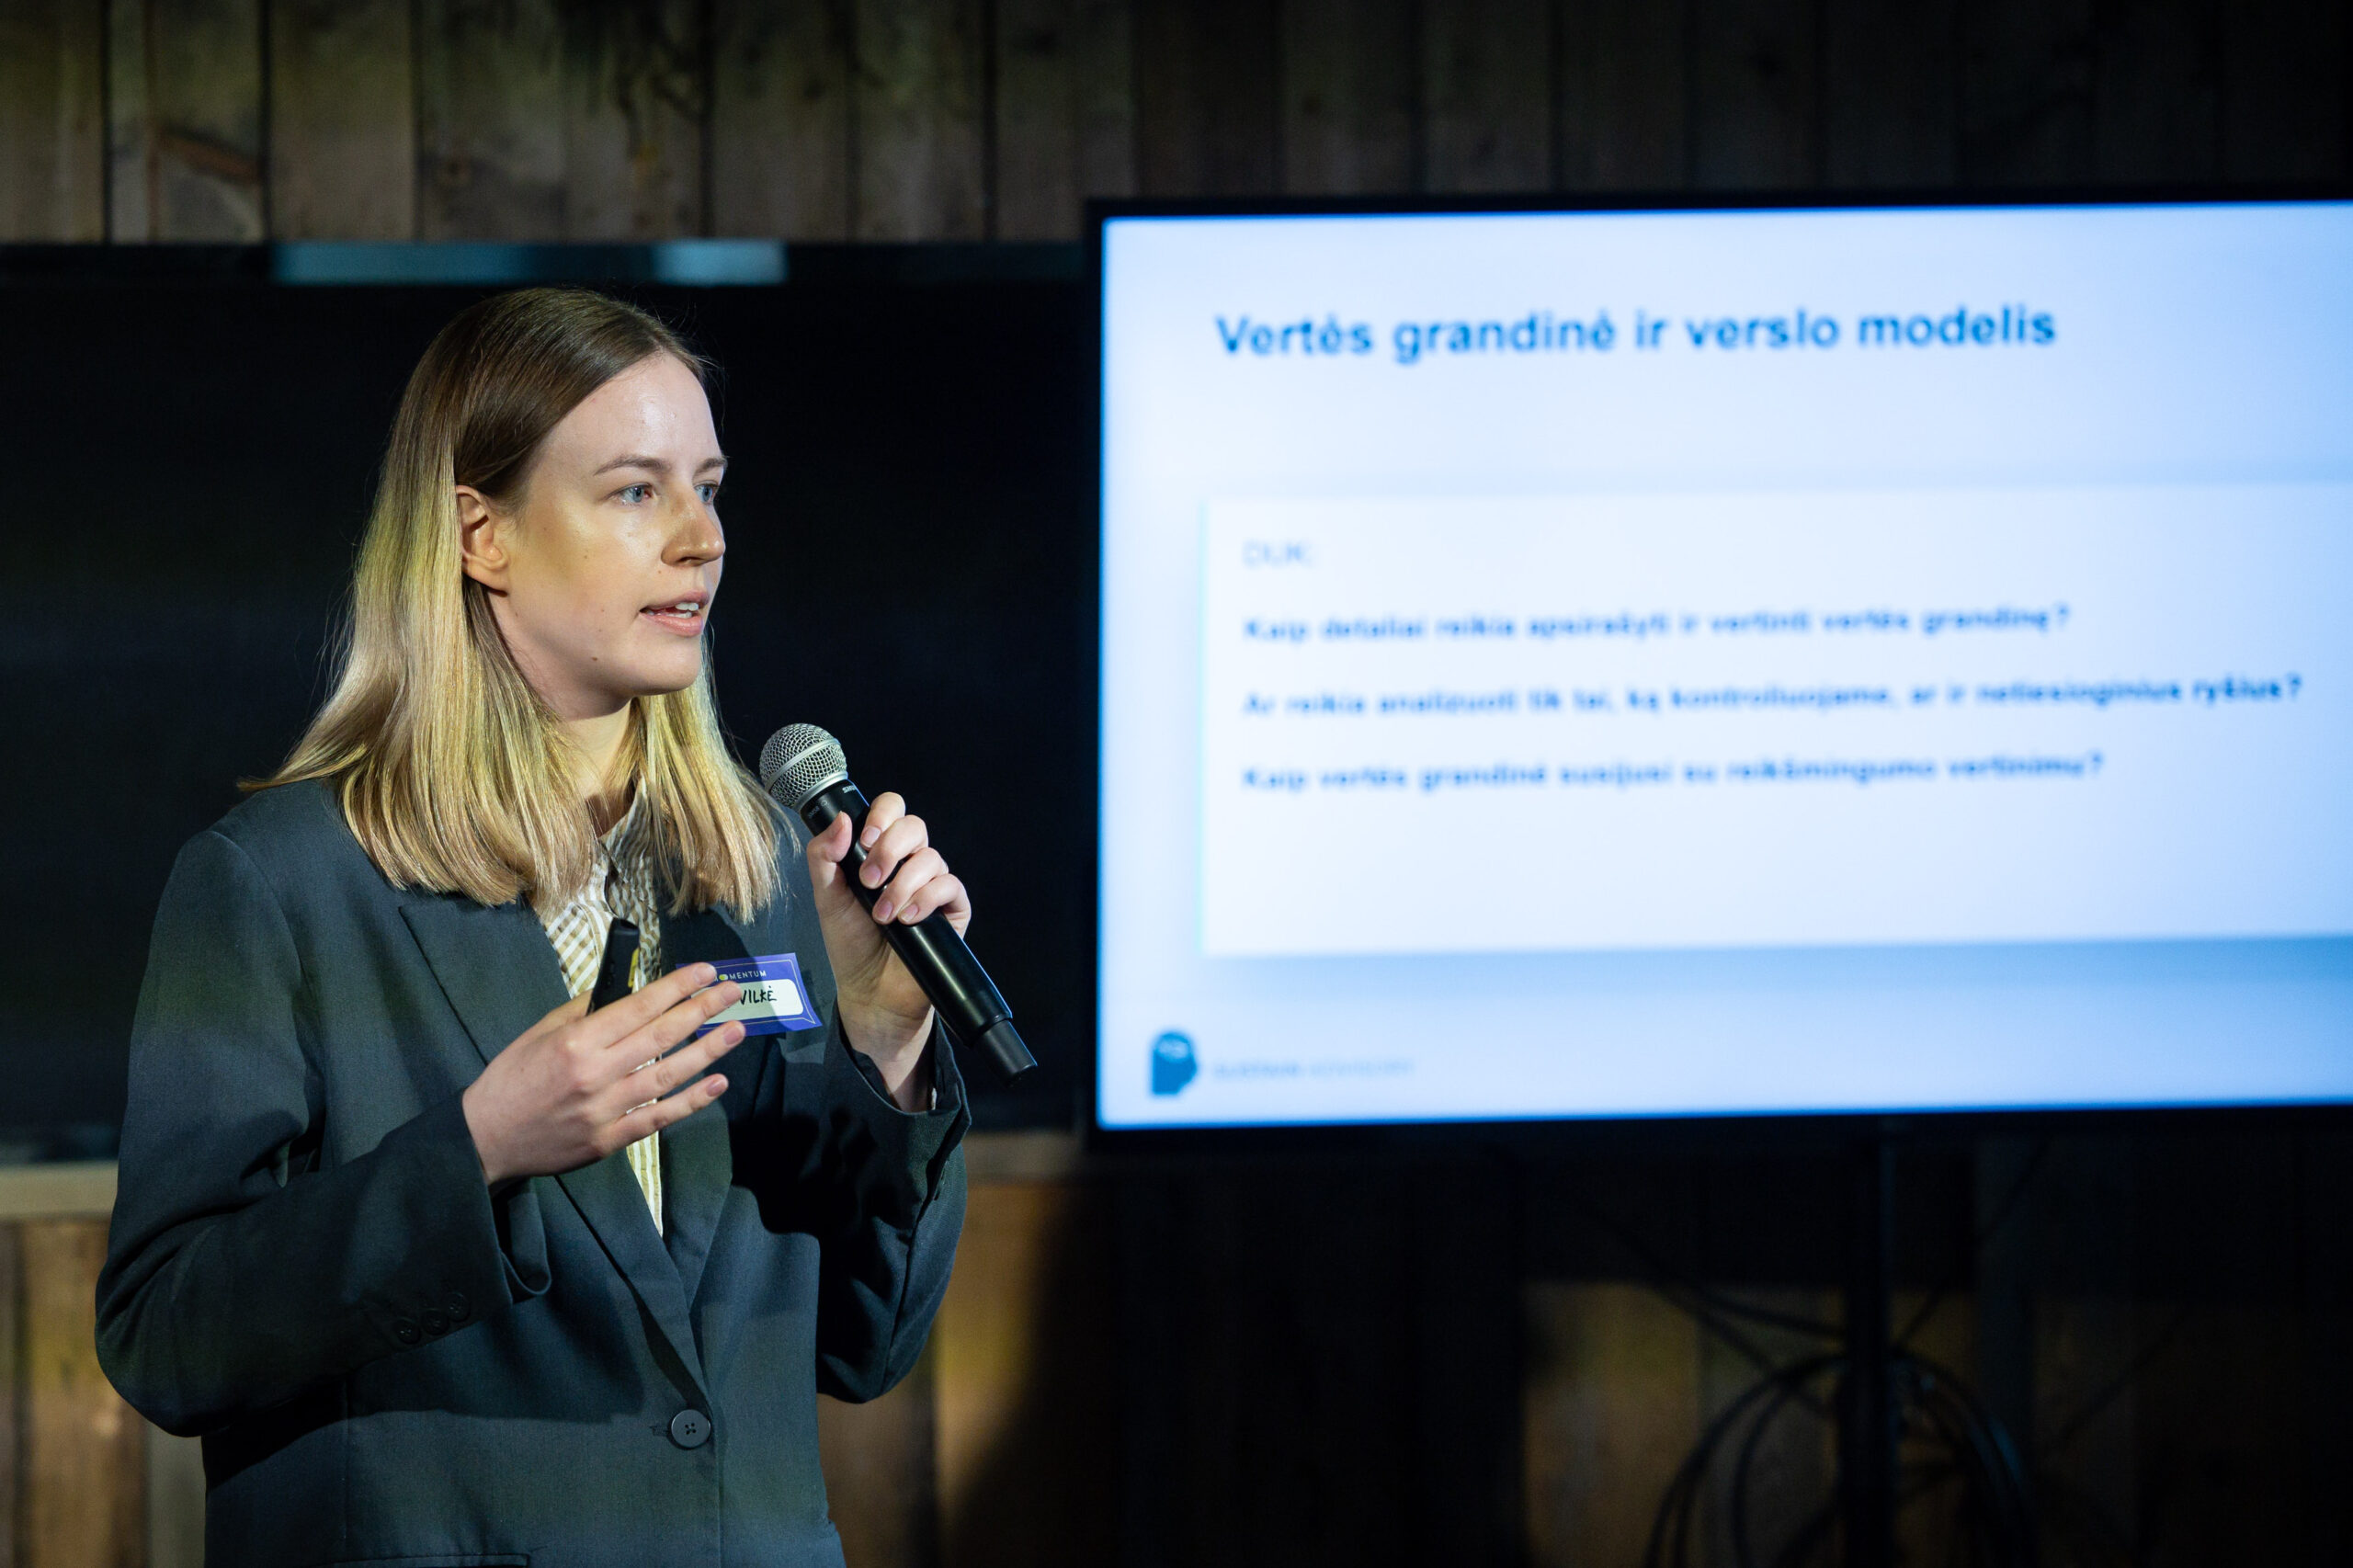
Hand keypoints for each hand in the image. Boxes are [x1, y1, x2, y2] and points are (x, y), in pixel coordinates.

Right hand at [460, 963, 743, 1185]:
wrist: (485, 1138)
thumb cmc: (511, 1079)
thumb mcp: (539, 1033)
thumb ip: (583, 1012)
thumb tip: (626, 992)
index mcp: (577, 1041)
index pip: (639, 1007)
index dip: (677, 987)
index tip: (706, 972)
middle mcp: (596, 1073)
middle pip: (661, 1036)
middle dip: (702, 1010)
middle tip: (733, 993)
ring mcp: (606, 1109)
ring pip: (668, 1076)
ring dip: (707, 1052)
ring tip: (736, 1031)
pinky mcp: (610, 1140)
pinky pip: (658, 1118)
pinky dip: (691, 1101)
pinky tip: (717, 1083)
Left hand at [805, 791, 969, 1109]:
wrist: (871, 990)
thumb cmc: (851, 944)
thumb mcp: (826, 898)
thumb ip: (825, 858)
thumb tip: (842, 821)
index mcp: (880, 852)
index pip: (890, 810)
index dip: (881, 815)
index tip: (863, 840)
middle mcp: (908, 862)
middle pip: (914, 825)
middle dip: (889, 850)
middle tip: (869, 881)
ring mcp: (932, 883)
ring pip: (930, 857)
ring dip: (902, 884)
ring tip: (883, 915)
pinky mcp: (952, 908)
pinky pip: (949, 885)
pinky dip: (926, 898)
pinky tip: (907, 919)